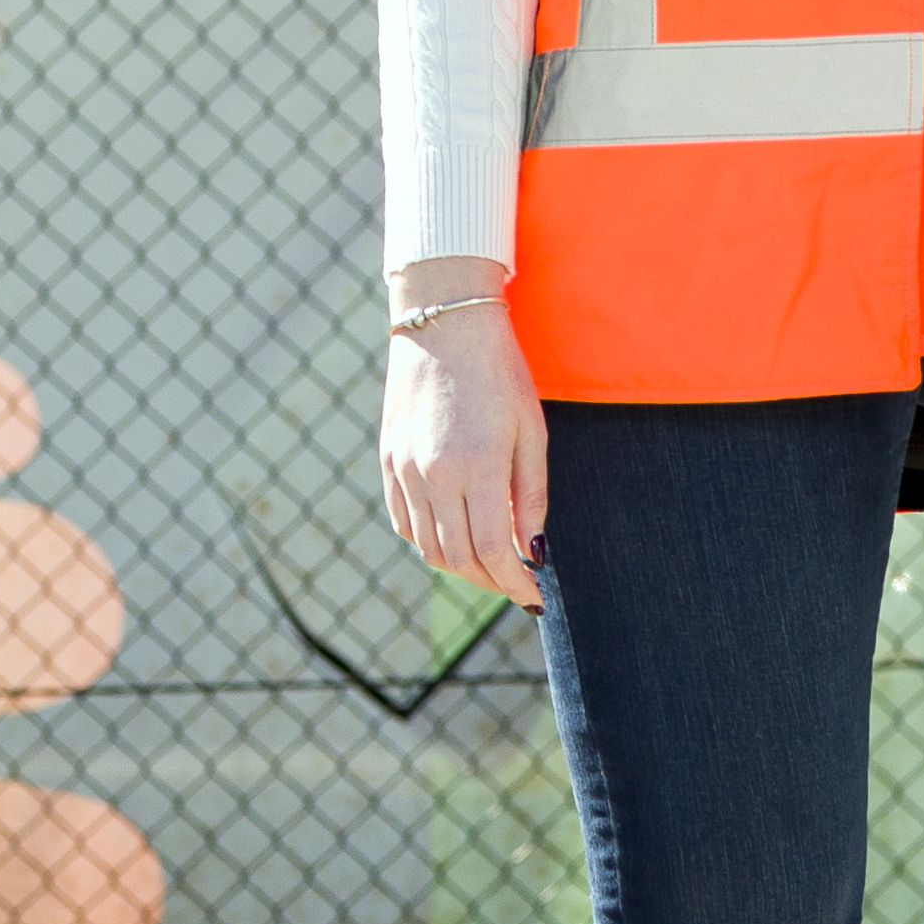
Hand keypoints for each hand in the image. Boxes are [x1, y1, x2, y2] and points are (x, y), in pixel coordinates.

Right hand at [375, 261, 547, 607]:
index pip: (493, 551)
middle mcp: (433, 474)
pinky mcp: (388, 460)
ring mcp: (404, 469)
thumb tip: (533, 552)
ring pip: (427, 548)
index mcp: (476, 466)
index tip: (535, 598)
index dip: (516, 584)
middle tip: (516, 585)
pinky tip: (453, 538)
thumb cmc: (499, 373)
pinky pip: (404, 522)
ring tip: (489, 565)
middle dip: (491, 582)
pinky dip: (428, 543)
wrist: (444, 325)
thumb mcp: (531, 432)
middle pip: (458, 558)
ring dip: (460, 567)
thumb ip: (531, 496)